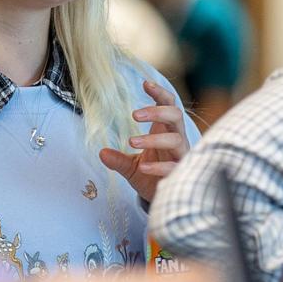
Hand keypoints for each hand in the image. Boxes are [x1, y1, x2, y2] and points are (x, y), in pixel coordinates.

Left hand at [100, 79, 192, 201]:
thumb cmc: (151, 176)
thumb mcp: (131, 167)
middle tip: (134, 114)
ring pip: (176, 139)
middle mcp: (177, 139)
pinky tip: (143, 166)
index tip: (145, 83)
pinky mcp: (181, 173)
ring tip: (132, 141)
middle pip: (176, 116)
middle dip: (157, 112)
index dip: (160, 93)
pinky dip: (159, 165)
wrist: (162, 198)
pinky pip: (174, 166)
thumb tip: (101, 152)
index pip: (169, 105)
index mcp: (166, 131)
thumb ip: (118, 159)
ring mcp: (181, 156)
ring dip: (155, 138)